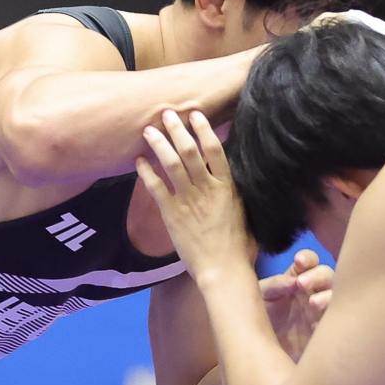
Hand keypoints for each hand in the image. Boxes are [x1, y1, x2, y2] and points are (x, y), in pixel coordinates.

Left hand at [138, 110, 252, 279]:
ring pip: (171, 164)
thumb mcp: (245, 212)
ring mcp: (188, 201)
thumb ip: (236, 192)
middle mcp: (207, 189)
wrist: (223, 270)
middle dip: (177, 129)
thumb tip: (233, 178)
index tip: (195, 115)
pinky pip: (156, 188)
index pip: (215, 150)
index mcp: (227, 187)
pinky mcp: (172, 215)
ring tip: (149, 130)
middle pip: (189, 151)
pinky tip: (139, 160)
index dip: (203, 129)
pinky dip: (146, 172)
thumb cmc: (239, 247)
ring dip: (159, 144)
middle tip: (167, 113)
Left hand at [261, 249, 332, 359]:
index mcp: (297, 280)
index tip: (298, 262)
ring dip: (328, 295)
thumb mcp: (259, 299)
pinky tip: (317, 324)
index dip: (308, 259)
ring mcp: (322, 313)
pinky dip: (332, 320)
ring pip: (336, 296)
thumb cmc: (257, 321)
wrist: (257, 356)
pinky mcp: (326, 334)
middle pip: (327, 275)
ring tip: (313, 303)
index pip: (310, 262)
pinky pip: (337, 323)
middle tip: (302, 283)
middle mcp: (313, 292)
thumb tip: (293, 280)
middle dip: (318, 275)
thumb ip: (274, 285)